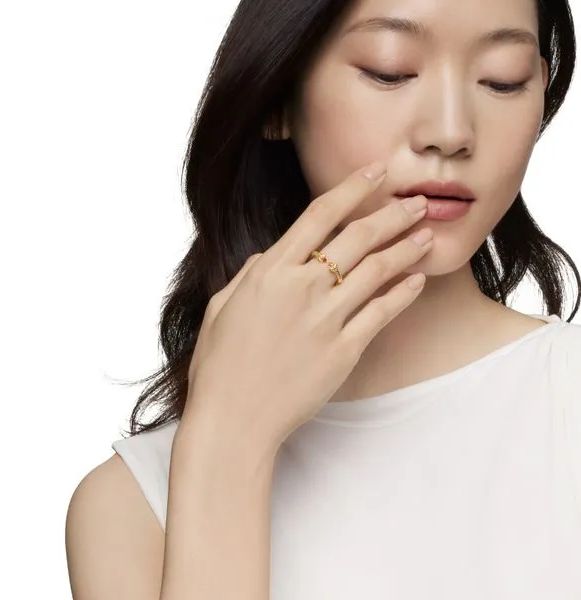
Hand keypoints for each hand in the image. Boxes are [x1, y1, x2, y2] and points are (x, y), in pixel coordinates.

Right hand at [184, 162, 431, 454]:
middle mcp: (302, 287)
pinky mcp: (344, 351)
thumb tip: (269, 255)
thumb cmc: (220, 364)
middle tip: (416, 202)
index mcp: (270, 272)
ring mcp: (326, 319)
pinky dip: (403, 293)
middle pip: (357, 237)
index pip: (319, 215)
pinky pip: (382, 313)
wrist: (233, 420)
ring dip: (406, 247)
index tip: (376, 171)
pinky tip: (418, 280)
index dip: (352, 188)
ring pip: (377, 270)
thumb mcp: (222, 306)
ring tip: (427, 234)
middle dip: (391, 213)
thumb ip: (250, 275)